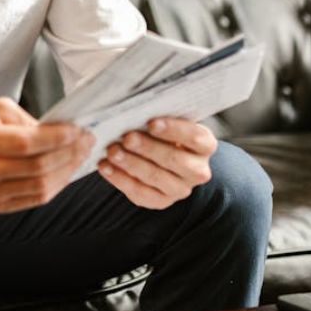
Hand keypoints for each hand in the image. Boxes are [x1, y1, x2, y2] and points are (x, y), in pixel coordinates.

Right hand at [0, 97, 94, 213]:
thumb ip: (27, 120)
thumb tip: (62, 132)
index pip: (24, 143)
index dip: (56, 138)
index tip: (78, 129)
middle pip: (36, 169)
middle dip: (69, 154)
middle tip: (86, 141)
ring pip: (40, 188)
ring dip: (67, 172)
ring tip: (80, 155)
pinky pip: (34, 199)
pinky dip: (56, 185)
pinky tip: (66, 169)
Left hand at [98, 117, 216, 209]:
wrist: (162, 157)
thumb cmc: (164, 133)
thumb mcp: (168, 121)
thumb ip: (158, 116)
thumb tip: (135, 109)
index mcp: (204, 145)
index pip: (194, 137)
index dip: (173, 130)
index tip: (150, 123)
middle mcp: (197, 170)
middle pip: (174, 159)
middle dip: (147, 148)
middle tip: (126, 137)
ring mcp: (180, 189)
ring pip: (155, 177)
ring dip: (131, 164)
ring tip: (112, 151)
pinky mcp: (161, 201)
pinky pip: (140, 193)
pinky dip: (120, 179)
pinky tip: (105, 167)